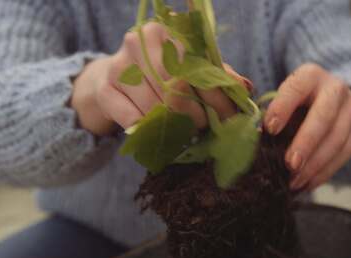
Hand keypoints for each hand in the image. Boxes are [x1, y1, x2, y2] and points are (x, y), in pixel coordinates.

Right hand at [71, 22, 250, 135]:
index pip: (198, 68)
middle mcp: (140, 42)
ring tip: (183, 132)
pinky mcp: (105, 90)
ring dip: (174, 126)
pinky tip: (156, 133)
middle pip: (175, 87)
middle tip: (203, 128)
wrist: (112, 81)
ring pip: (155, 106)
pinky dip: (148, 131)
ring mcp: (118, 65)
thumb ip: (217, 76)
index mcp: (166, 32)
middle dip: (195, 114)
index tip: (230, 119)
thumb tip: (245, 89)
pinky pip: (133, 120)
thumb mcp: (190, 69)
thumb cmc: (159, 74)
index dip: (217, 97)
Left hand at [265, 64, 350, 190]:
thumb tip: (254, 139)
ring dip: (315, 164)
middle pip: (324, 116)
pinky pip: (345, 154)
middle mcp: (335, 88)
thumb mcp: (284, 100)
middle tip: (290, 164)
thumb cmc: (297, 102)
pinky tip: (308, 183)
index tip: (270, 129)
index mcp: (310, 75)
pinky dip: (325, 172)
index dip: (283, 107)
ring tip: (295, 181)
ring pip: (337, 139)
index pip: (296, 88)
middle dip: (306, 142)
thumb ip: (271, 116)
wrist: (332, 98)